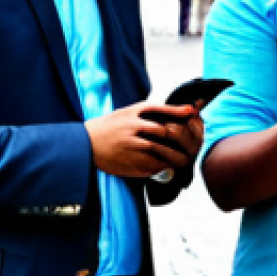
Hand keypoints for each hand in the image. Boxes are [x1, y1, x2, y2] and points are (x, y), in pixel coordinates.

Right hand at [86, 102, 202, 177]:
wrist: (83, 144)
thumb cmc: (108, 128)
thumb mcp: (124, 114)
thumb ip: (146, 114)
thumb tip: (174, 112)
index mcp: (131, 113)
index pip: (159, 108)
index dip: (177, 110)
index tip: (192, 113)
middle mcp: (132, 127)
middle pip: (165, 130)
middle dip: (181, 137)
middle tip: (192, 143)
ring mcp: (131, 145)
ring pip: (161, 150)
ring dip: (175, 155)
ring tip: (183, 159)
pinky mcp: (129, 160)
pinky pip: (152, 164)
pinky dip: (162, 166)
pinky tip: (167, 167)